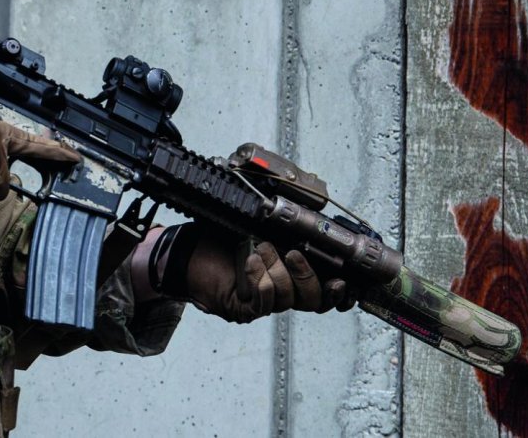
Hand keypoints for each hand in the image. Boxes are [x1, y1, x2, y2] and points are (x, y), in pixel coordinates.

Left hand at [182, 229, 353, 322]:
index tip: (341, 280)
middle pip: (312, 301)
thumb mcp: (257, 228)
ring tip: (260, 250)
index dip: (336, 291)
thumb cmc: (220, 238)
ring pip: (287, 299)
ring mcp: (262, 304)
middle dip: (307, 276)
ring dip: (276, 272)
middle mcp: (280, 293)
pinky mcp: (243, 309)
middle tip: (293, 254)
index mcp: (290, 275)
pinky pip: (263, 303)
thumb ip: (284, 229)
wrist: (186, 250)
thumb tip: (308, 218)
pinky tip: (250, 263)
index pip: (324, 293)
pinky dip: (259, 280)